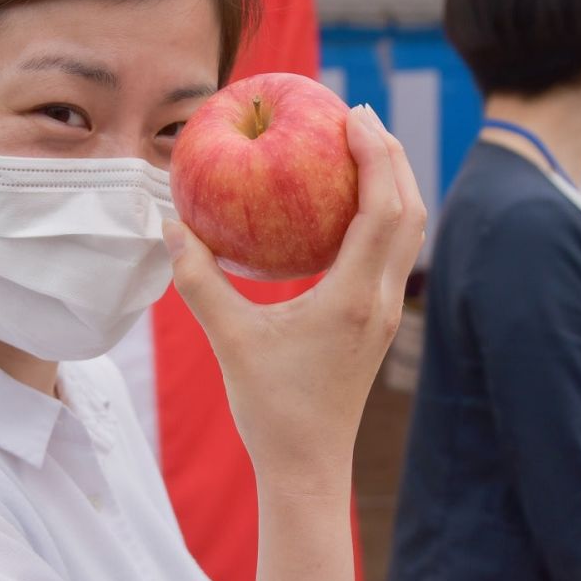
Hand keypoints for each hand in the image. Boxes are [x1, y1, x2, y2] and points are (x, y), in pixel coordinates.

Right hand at [163, 104, 425, 492]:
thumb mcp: (228, 340)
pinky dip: (382, 213)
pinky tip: (345, 204)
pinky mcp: (377, 321)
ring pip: (409, 232)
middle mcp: (380, 299)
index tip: (353, 114)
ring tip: (361, 147)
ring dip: (394, 184)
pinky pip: (390, 251)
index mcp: (354, 298)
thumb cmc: (270, 407)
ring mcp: (384, 312)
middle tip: (358, 115)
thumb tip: (169, 224)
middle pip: (411, 211)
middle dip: (393, 157)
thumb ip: (198, 279)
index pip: (383, 209)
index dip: (376, 155)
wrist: (308, 465)